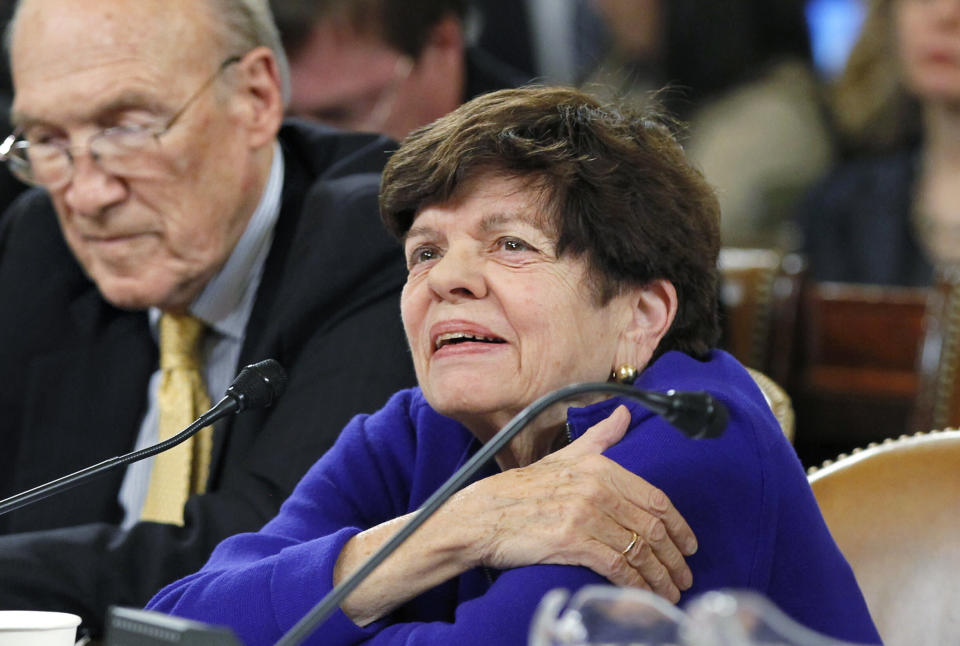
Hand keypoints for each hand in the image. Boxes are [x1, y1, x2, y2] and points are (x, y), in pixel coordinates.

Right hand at [450, 405, 696, 601]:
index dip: (679, 526)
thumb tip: (624, 413)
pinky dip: (636, 583)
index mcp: (599, 466)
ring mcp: (584, 515)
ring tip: (670, 592)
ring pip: (638, 550)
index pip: (654, 498)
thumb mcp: (564, 457)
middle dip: (674, 558)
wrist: (482, 515)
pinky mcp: (571, 541)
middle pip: (651, 527)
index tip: (688, 545)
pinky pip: (617, 566)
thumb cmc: (521, 490)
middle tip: (684, 577)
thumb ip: (600, 438)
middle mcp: (595, 488)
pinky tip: (644, 594)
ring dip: (660, 576)